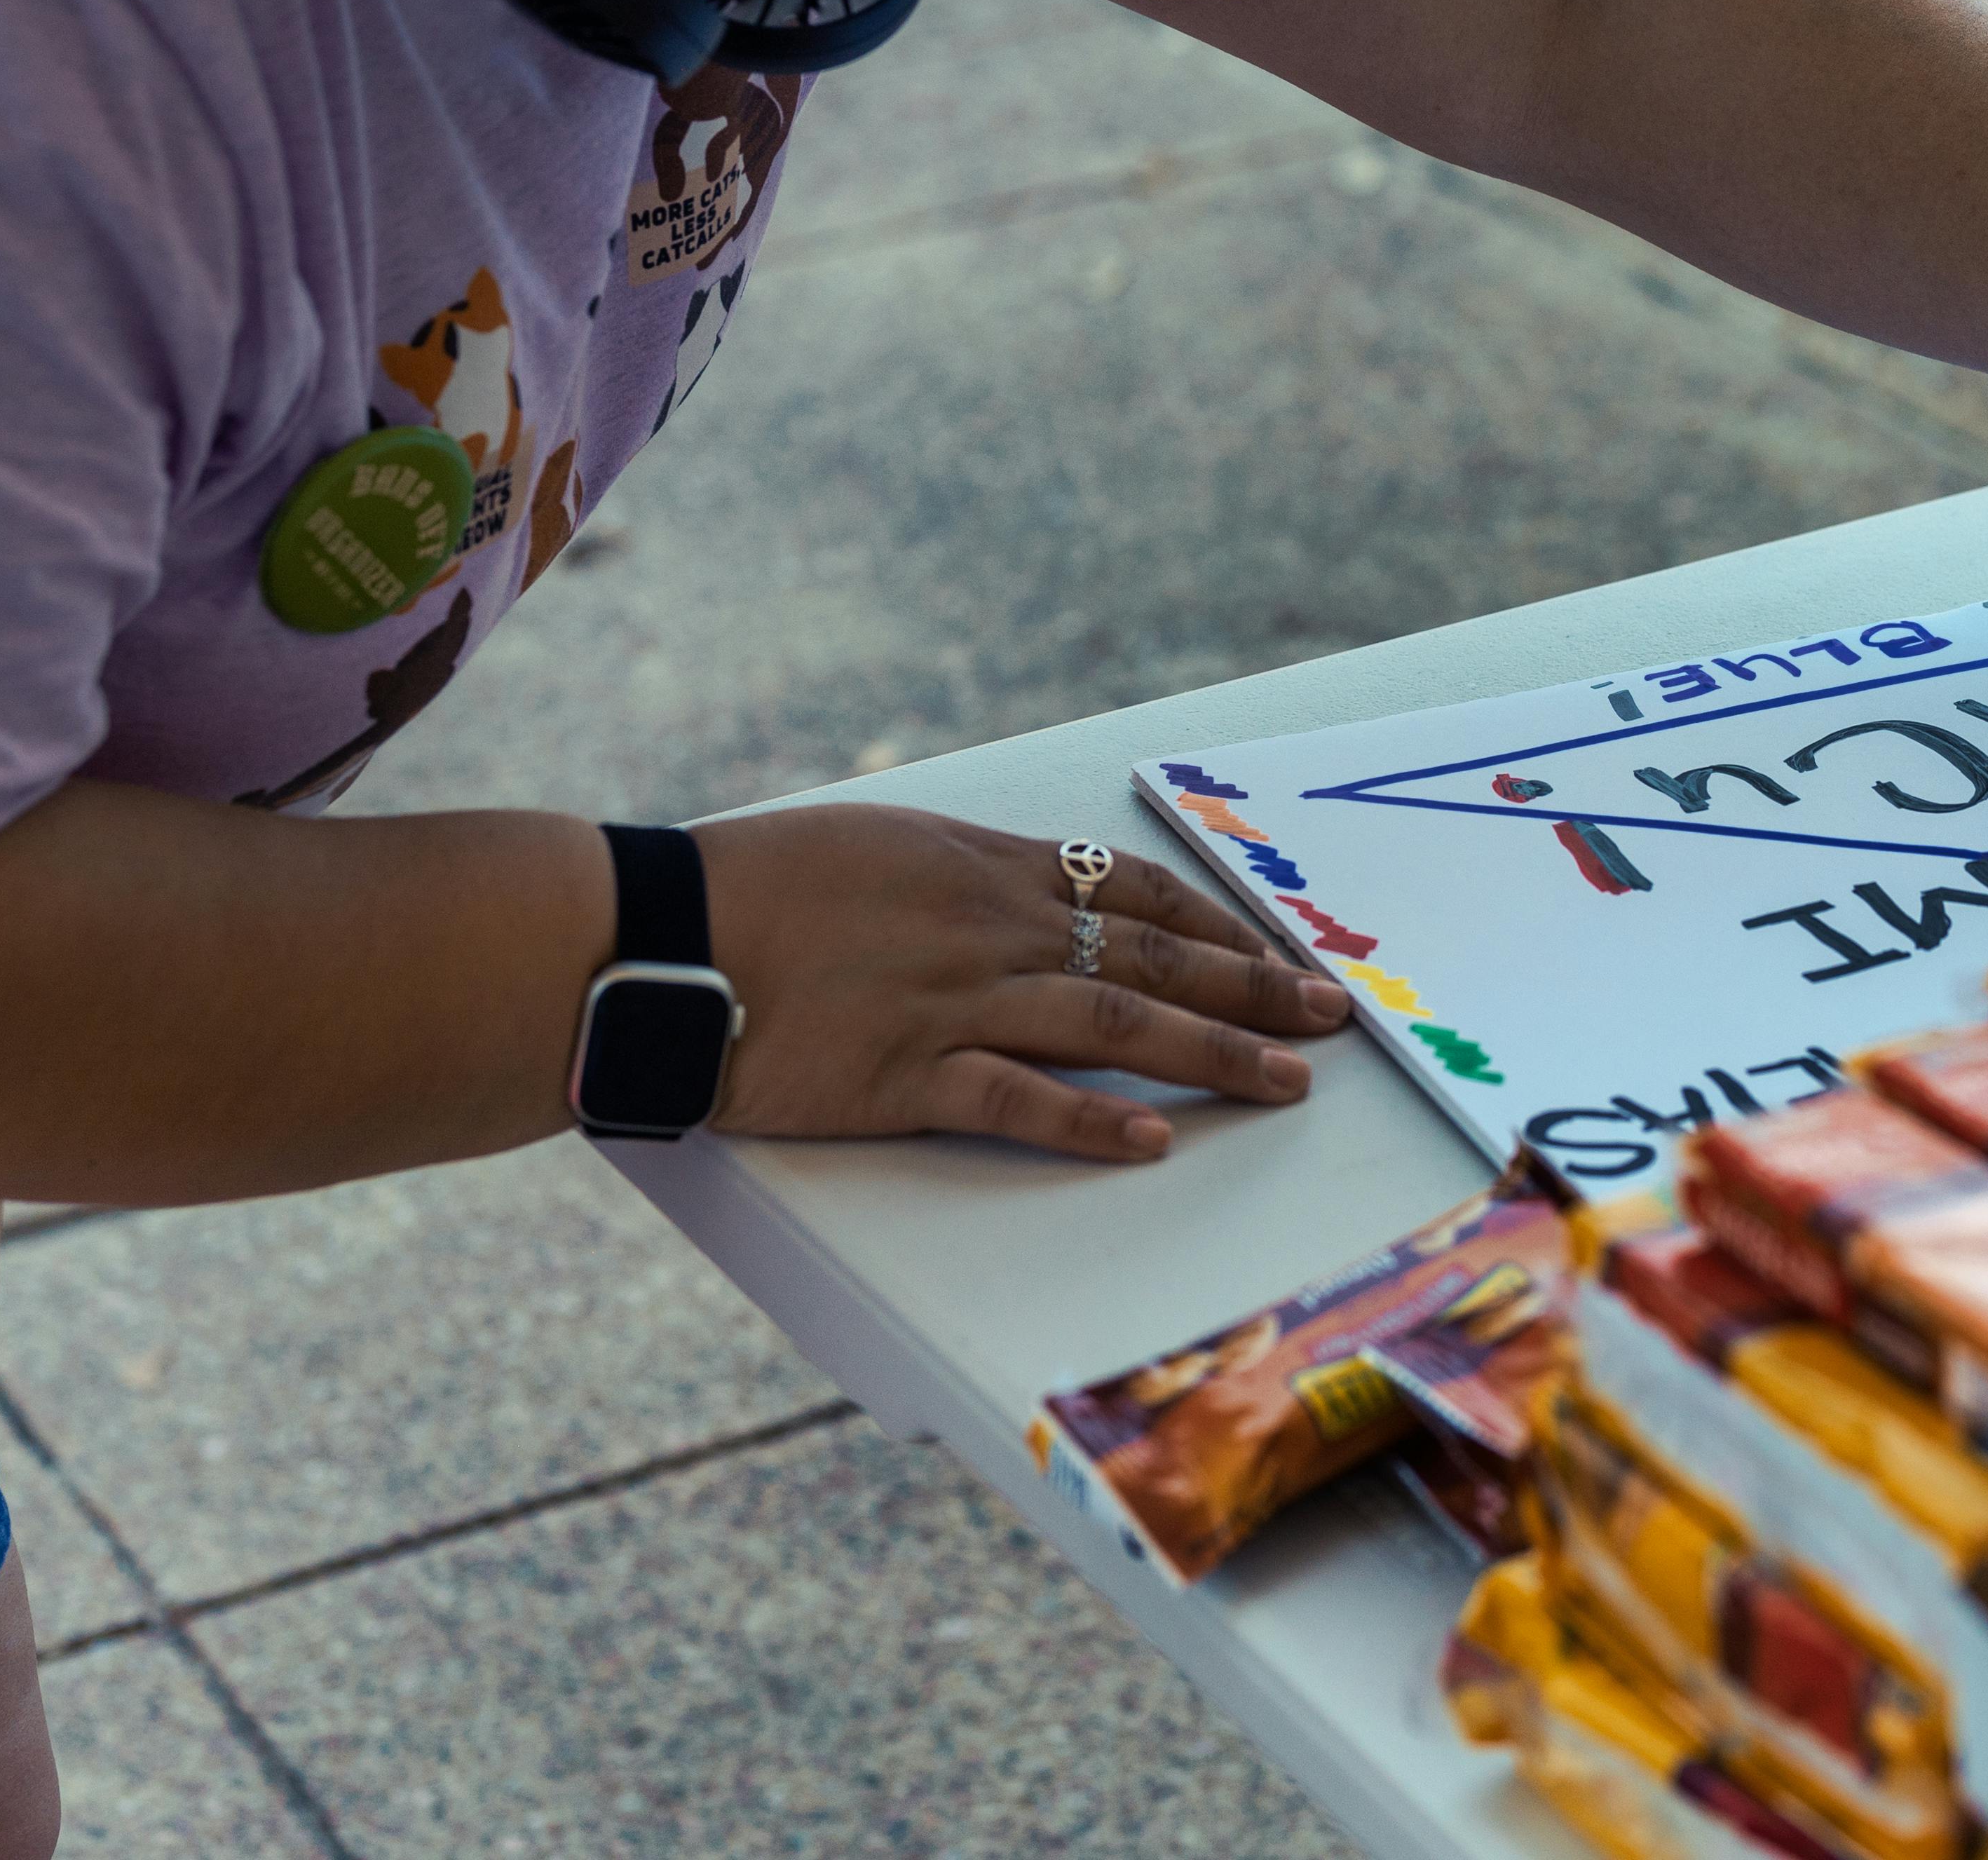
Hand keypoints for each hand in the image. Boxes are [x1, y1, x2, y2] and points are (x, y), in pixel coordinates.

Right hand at [691, 806, 1353, 1161]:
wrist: (657, 929)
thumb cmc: (750, 885)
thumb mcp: (873, 845)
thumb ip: (954, 873)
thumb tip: (1015, 888)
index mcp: (981, 865)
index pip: (1131, 892)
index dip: (1215, 923)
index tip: (1277, 949)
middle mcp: (987, 928)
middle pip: (1150, 958)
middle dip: (1252, 986)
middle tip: (1330, 1015)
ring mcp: (952, 1002)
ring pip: (1113, 1025)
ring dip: (1211, 1053)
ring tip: (1286, 1081)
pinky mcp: (905, 1076)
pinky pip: (1017, 1101)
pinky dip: (1090, 1122)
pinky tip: (1151, 1142)